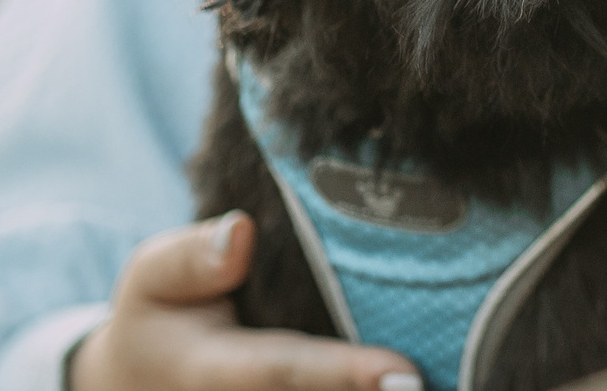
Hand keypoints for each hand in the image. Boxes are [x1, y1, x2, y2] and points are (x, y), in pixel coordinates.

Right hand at [68, 212, 420, 390]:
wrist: (142, 387)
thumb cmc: (162, 319)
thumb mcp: (152, 279)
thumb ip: (190, 259)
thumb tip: (241, 232)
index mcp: (219, 372)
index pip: (288, 371)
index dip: (346, 376)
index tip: (405, 375)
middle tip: (443, 379)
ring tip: (464, 379)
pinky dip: (379, 386)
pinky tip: (454, 376)